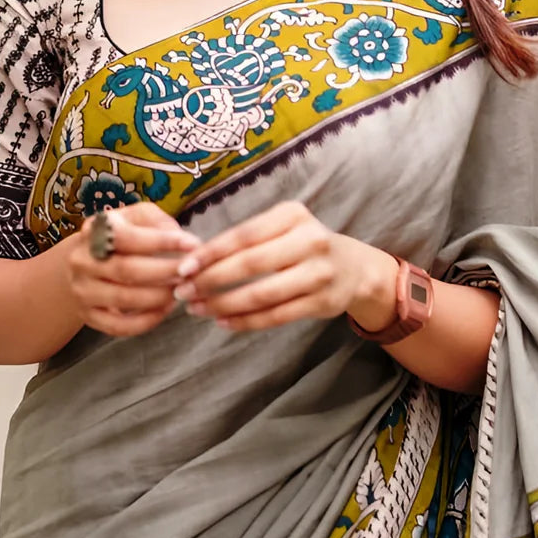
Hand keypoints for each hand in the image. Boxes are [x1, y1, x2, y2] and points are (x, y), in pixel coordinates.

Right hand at [53, 202, 197, 337]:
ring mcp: (82, 290)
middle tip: (190, 272)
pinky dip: (147, 320)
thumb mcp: (136, 218)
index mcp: (94, 230)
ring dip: (159, 297)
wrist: (84, 264)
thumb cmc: (120, 237)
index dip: (162, 241)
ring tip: (181, 289)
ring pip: (124, 299)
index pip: (127, 237)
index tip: (192, 245)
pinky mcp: (87, 316)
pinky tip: (165, 309)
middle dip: (165, 272)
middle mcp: (82, 260)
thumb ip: (159, 223)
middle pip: (126, 270)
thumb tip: (186, 244)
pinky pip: (119, 326)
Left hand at [173, 199, 397, 333]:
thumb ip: (246, 239)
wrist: (354, 269)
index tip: (183, 267)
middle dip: (211, 280)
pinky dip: (245, 321)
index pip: (244, 235)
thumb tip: (195, 259)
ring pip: (262, 294)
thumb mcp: (282, 228)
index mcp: (293, 215)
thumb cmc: (303, 245)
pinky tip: (223, 321)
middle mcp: (310, 240)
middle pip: (251, 264)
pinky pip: (276, 316)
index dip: (211, 252)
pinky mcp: (323, 303)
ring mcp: (319, 273)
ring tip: (198, 309)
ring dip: (224, 304)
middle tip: (184, 291)